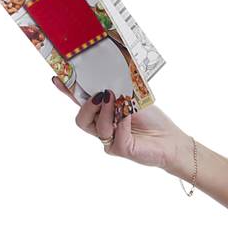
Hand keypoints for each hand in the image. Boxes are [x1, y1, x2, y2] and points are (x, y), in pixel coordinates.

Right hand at [53, 77, 192, 173]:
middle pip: (81, 119)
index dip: (68, 91)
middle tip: (101, 94)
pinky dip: (123, 121)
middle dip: (87, 106)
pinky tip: (131, 116)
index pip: (81, 102)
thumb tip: (102, 84)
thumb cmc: (152, 120)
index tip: (57, 77)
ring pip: (97, 127)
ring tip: (118, 102)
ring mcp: (109, 141)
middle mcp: (102, 128)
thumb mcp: (132, 99)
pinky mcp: (119, 149)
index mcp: (102, 113)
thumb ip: (116, 92)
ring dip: (107, 111)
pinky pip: (115, 134)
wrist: (170, 140)